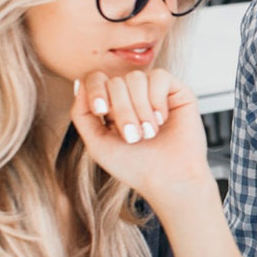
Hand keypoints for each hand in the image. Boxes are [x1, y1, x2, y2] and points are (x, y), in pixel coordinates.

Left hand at [70, 70, 213, 198]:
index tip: (101, 111)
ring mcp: (155, 92)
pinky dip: (157, 99)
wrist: (168, 179)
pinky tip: (162, 119)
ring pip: (136, 78)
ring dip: (140, 108)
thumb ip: (81, 114)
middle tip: (133, 136)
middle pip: (116, 81)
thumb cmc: (135, 167)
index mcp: (112, 106)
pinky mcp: (177, 91)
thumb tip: (79, 83)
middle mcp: (133, 96)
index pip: (96, 79)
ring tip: (149, 132)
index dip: (95, 90)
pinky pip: (159, 77)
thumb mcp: (97, 143)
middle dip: (122, 110)